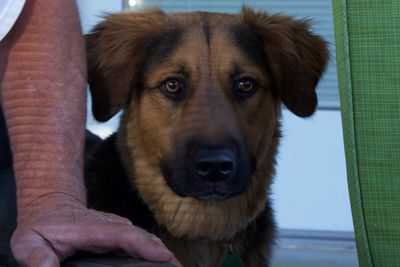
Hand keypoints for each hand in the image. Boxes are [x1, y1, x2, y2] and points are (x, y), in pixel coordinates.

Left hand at [11, 198, 180, 266]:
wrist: (51, 207)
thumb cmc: (41, 226)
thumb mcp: (27, 242)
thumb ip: (36, 257)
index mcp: (91, 228)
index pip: (122, 235)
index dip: (144, 245)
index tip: (163, 255)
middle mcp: (109, 226)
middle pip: (140, 237)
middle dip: (160, 252)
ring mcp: (115, 229)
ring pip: (143, 238)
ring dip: (159, 252)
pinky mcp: (118, 235)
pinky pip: (139, 242)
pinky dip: (152, 251)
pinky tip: (159, 261)